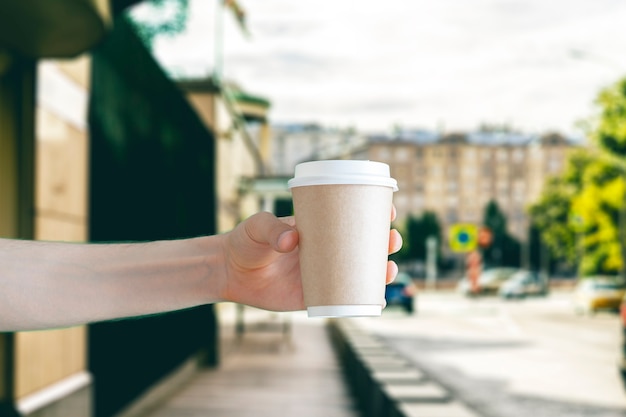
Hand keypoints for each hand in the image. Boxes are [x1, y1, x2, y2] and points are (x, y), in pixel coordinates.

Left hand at [219, 210, 402, 311]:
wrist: (228, 272)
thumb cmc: (244, 241)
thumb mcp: (257, 227)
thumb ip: (272, 229)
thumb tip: (292, 241)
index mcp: (317, 228)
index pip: (351, 218)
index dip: (374, 214)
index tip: (389, 211)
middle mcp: (325, 250)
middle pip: (363, 246)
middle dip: (385, 243)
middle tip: (392, 240)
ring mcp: (321, 274)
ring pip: (358, 273)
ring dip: (380, 272)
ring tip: (389, 269)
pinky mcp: (312, 297)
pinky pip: (342, 300)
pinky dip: (361, 301)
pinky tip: (377, 301)